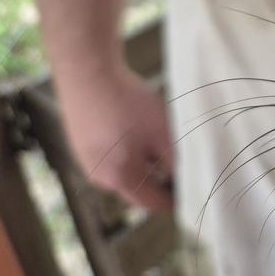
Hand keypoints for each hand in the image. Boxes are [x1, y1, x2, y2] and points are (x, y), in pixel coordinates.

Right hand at [58, 66, 173, 210]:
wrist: (87, 72)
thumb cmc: (126, 102)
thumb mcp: (161, 131)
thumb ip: (173, 160)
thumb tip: (183, 180)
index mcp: (119, 178)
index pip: (153, 203)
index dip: (174, 200)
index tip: (192, 192)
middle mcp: (99, 177)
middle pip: (137, 190)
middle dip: (160, 181)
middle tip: (180, 165)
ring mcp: (87, 161)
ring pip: (125, 173)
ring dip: (144, 165)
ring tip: (160, 141)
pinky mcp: (82, 145)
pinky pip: (111, 158)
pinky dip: (128, 152)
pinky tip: (138, 130)